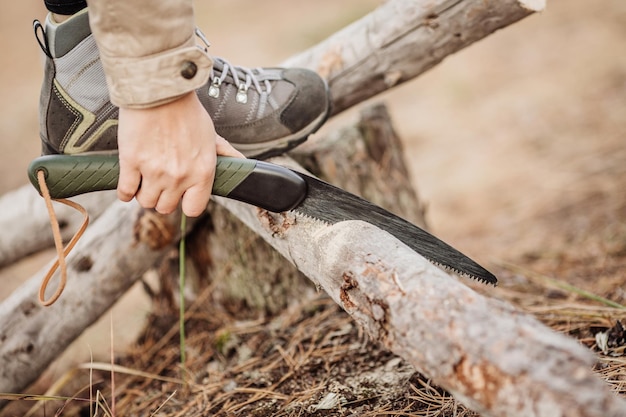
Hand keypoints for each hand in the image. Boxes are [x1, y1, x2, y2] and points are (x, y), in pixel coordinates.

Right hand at [116, 91, 242, 216]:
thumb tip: (242, 162)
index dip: (185, 203)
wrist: (160, 91)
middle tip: (160, 183)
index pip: (193, 208)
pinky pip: (125, 192)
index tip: (181, 194)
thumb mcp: (212, 135)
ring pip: (146, 201)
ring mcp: (154, 171)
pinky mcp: (131, 162)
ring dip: (144, 193)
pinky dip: (125, 192)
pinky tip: (129, 184)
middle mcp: (180, 176)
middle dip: (162, 197)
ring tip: (145, 180)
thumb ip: (225, 153)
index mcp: (202, 172)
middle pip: (166, 207)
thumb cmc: (186, 111)